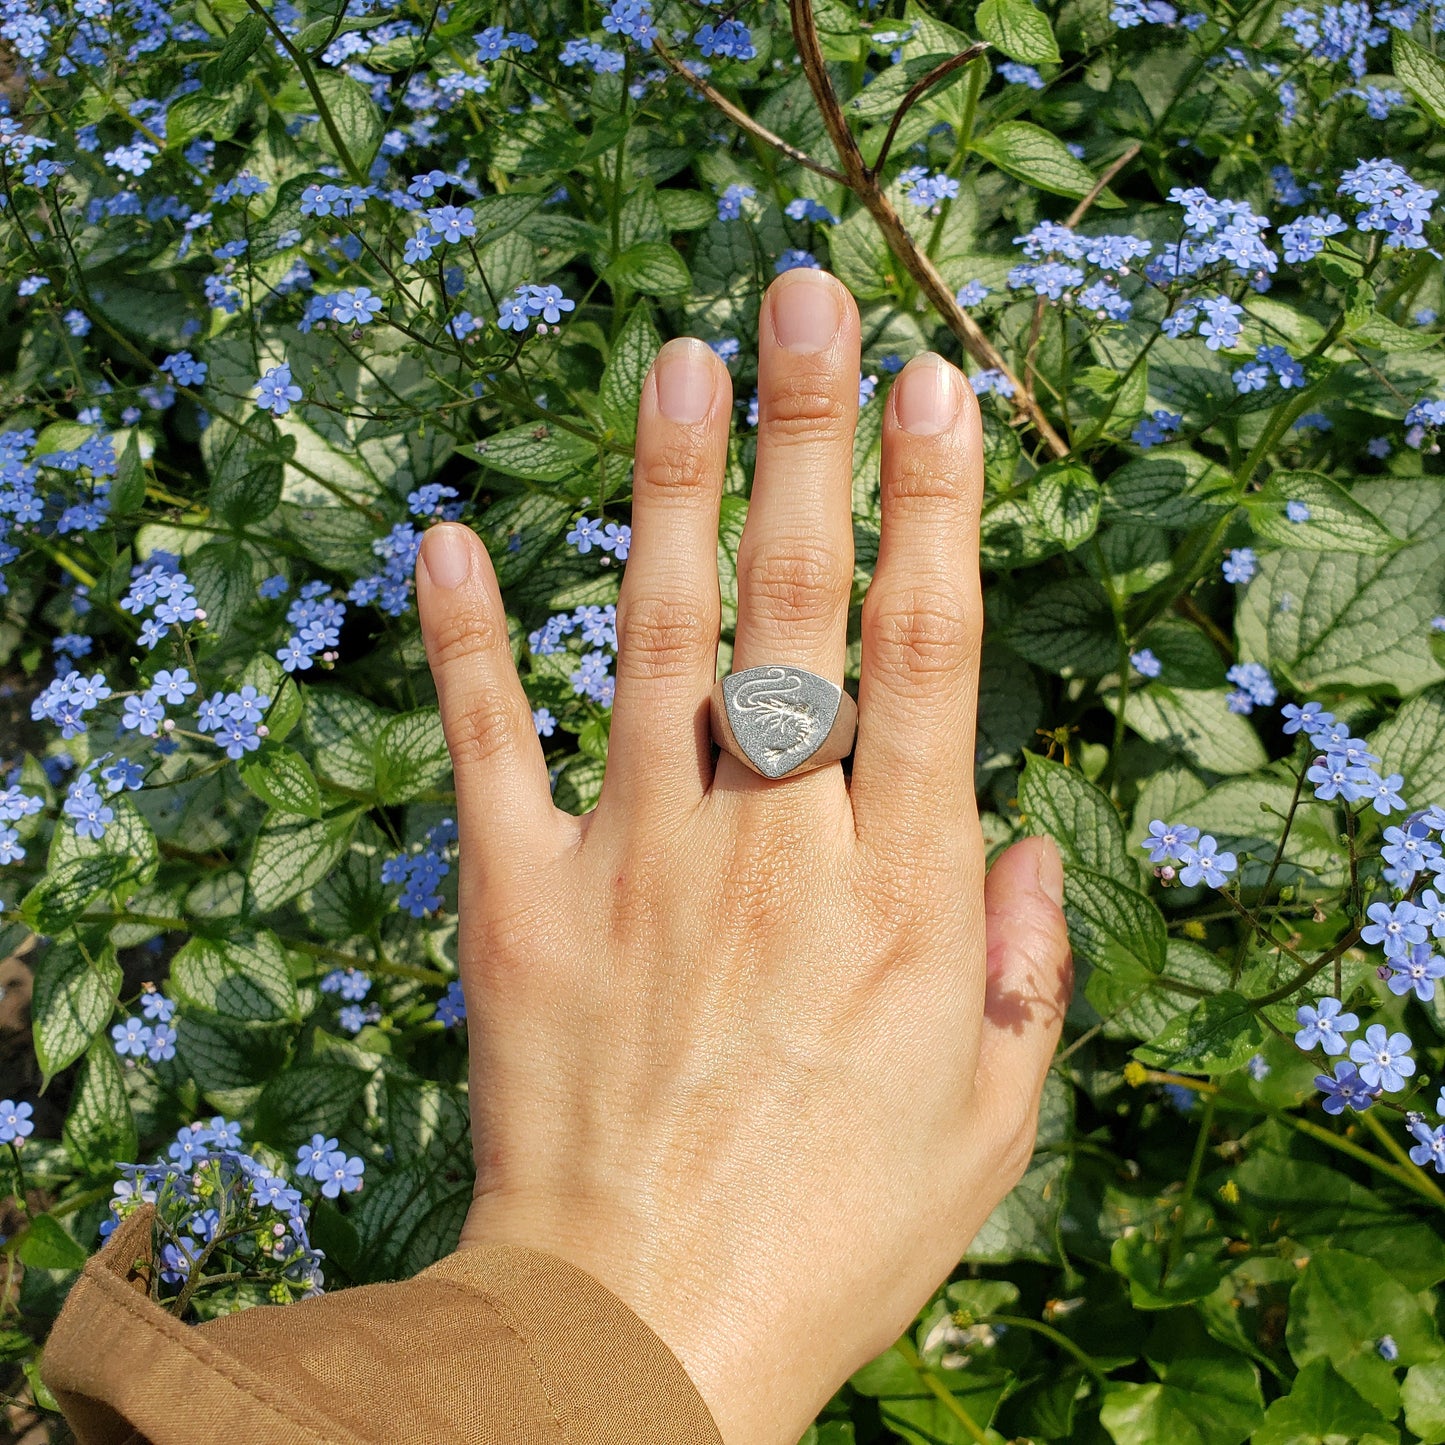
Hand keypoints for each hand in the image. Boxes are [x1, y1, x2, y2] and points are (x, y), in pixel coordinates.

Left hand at [415, 268, 1070, 1444]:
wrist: (635, 1343)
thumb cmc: (831, 1239)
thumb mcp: (986, 1128)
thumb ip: (1022, 971)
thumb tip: (1029, 842)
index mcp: (892, 897)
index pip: (922, 658)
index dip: (932, 511)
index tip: (935, 386)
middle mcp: (768, 851)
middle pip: (795, 609)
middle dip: (808, 439)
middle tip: (806, 295)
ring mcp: (634, 868)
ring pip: (657, 646)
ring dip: (669, 494)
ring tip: (679, 358)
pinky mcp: (521, 909)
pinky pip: (488, 753)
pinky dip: (467, 645)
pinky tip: (451, 539)